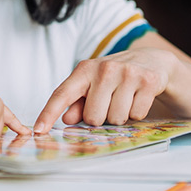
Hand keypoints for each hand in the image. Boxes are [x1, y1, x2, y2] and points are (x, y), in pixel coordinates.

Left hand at [32, 48, 178, 132]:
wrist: (151, 60)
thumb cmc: (115, 76)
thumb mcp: (93, 84)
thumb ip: (78, 102)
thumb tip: (66, 119)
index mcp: (85, 69)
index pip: (63, 94)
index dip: (49, 113)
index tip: (39, 130)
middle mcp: (105, 69)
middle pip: (92, 117)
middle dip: (100, 118)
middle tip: (108, 103)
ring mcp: (127, 74)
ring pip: (116, 119)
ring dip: (120, 116)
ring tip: (124, 99)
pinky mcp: (147, 81)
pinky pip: (136, 115)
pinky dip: (137, 113)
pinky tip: (137, 98)